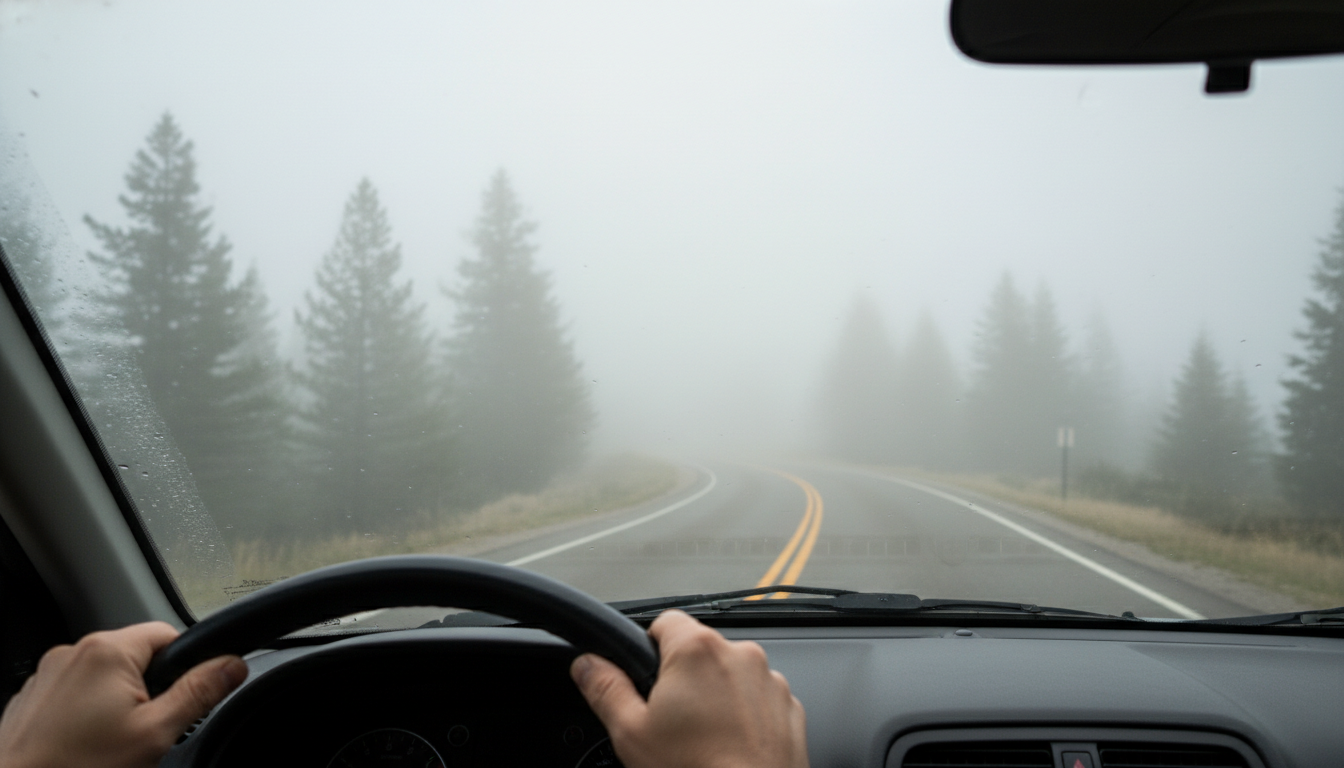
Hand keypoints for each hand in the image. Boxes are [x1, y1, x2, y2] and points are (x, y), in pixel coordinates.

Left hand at [0, 621, 247, 767]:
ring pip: (105, 676)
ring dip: (117, 702)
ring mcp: (48, 673)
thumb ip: (199, 693)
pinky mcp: (33, 696)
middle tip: (143, 731)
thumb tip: (232, 665)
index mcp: (107, 650)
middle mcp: (74, 651)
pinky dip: (87, 713)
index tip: (180, 700)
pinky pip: (76, 692)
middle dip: (148, 690)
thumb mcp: (155, 733)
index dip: (184, 668)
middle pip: (137, 656)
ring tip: (110, 743)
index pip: (170, 634)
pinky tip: (85, 745)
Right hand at [570, 610, 808, 767]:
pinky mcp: (789, 708)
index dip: (648, 648)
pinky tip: (729, 747)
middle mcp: (741, 655)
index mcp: (698, 650)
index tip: (645, 678)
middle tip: (670, 721)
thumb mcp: (631, 733)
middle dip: (683, 678)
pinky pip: (759, 700)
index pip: (665, 622)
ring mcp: (771, 682)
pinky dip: (745, 716)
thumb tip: (587, 665)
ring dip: (717, 696)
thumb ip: (604, 688)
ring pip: (731, 675)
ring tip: (703, 740)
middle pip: (700, 650)